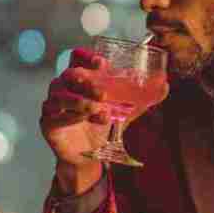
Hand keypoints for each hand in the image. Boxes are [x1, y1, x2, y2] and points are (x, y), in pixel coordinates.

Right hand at [40, 48, 167, 170]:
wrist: (89, 156)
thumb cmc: (102, 126)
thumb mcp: (123, 112)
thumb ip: (142, 99)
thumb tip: (165, 85)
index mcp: (80, 80)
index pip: (77, 59)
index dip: (86, 57)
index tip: (102, 63)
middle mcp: (63, 88)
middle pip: (69, 76)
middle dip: (86, 82)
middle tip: (103, 93)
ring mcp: (53, 105)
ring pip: (60, 95)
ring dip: (80, 102)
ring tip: (99, 111)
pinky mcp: (48, 123)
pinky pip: (53, 115)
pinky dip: (70, 116)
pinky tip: (84, 120)